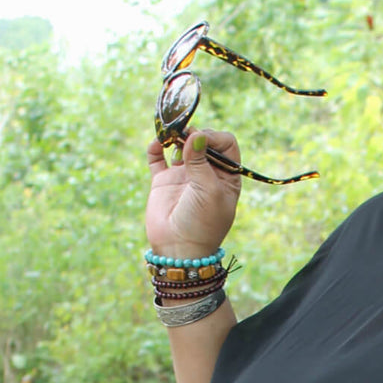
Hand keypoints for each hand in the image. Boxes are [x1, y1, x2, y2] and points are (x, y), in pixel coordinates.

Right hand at [145, 129, 241, 257]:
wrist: (178, 249)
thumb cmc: (203, 223)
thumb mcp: (209, 191)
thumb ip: (201, 162)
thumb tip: (196, 134)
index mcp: (226, 176)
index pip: (226, 145)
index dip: (215, 138)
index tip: (203, 141)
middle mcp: (207, 173)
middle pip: (203, 141)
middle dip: (195, 134)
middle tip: (185, 136)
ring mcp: (184, 175)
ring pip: (180, 145)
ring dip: (176, 136)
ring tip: (170, 135)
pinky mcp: (163, 181)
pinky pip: (158, 157)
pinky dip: (156, 147)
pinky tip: (156, 143)